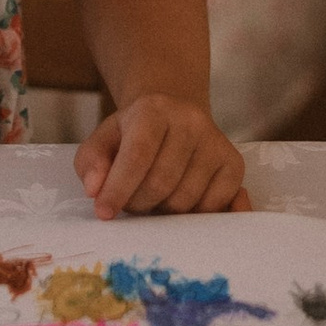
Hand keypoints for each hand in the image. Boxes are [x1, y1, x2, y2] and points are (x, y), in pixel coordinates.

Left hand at [74, 94, 250, 217]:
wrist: (174, 116)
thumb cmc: (134, 133)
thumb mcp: (104, 139)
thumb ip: (91, 162)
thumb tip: (95, 190)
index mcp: (154, 110)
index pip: (137, 155)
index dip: (118, 188)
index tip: (104, 213)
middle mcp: (191, 121)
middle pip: (161, 183)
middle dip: (139, 203)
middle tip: (131, 202)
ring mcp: (216, 142)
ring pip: (186, 200)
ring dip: (163, 210)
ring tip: (155, 197)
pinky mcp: (234, 164)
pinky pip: (214, 206)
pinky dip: (193, 215)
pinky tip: (181, 202)